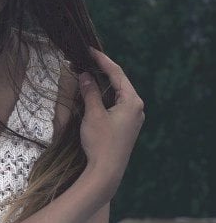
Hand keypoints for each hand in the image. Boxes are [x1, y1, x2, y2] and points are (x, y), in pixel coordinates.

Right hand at [78, 47, 144, 201]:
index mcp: (132, 101)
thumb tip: (85, 75)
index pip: (117, 73)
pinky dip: (105, 98)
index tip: (90, 50)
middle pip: (119, 82)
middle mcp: (136, 108)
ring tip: (89, 74)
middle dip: (103, 71)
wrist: (106, 171)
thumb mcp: (93, 115)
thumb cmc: (100, 143)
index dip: (102, 60)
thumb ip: (90, 93)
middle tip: (88, 60)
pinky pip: (117, 105)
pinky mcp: (126, 127)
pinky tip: (95, 96)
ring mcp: (133, 118)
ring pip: (118, 95)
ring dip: (103, 85)